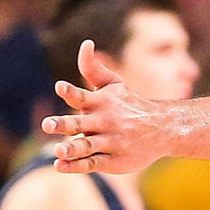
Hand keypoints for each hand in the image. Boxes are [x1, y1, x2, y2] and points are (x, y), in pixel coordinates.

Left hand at [44, 41, 167, 174]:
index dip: (70, 91)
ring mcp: (108, 143)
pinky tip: (59, 165)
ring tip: (58, 150)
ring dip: (71, 148)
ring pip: (86, 146)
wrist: (161, 129)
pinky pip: (91, 163)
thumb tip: (85, 43)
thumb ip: (92, 67)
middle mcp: (104, 122)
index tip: (60, 87)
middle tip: (47, 125)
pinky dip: (76, 166)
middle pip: (80, 124)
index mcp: (101, 103)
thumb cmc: (130, 104)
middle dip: (64, 124)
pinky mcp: (112, 161)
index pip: (82, 96)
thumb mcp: (113, 83)